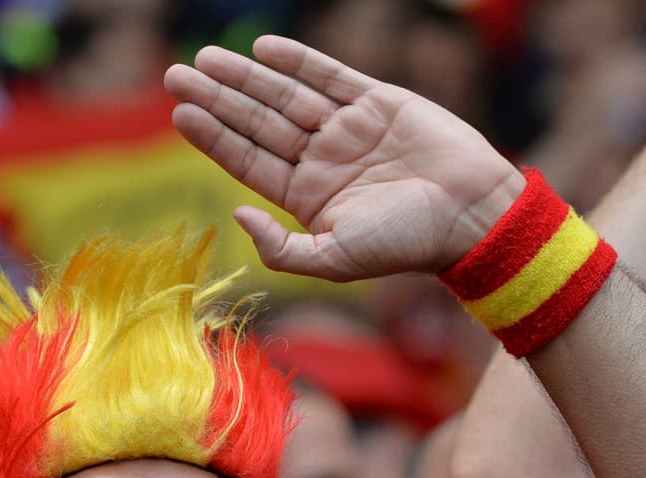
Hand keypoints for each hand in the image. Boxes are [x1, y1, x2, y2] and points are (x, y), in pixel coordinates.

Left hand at [165, 36, 522, 281]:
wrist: (470, 214)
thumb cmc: (405, 244)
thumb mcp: (334, 259)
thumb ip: (281, 248)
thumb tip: (236, 214)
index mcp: (307, 197)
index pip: (248, 161)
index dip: (213, 136)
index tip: (180, 113)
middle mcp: (321, 160)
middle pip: (257, 122)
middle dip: (217, 98)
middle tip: (175, 75)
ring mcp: (347, 129)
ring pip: (286, 95)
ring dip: (246, 76)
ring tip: (207, 59)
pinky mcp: (378, 102)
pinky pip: (329, 76)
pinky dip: (299, 61)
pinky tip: (264, 50)